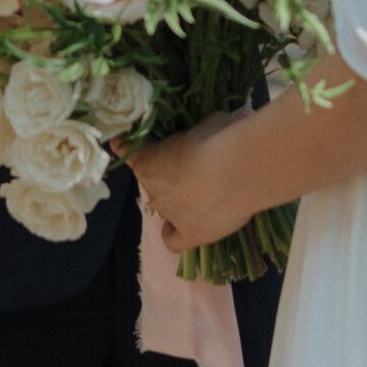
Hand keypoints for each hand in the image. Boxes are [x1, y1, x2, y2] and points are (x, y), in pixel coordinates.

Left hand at [116, 113, 255, 254]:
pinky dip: (176, 234)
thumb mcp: (203, 125)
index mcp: (148, 159)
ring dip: (179, 201)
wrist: (240, 169)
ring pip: (166, 208)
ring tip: (206, 194)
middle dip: (169, 176)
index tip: (128, 140)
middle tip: (195, 168)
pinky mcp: (190, 234)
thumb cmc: (220, 139)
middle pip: (153, 182)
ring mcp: (169, 213)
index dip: (127, 145)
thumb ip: (195, 136)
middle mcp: (152, 188)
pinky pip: (173, 241)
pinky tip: (189, 227)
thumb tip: (205, 136)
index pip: (125, 151)